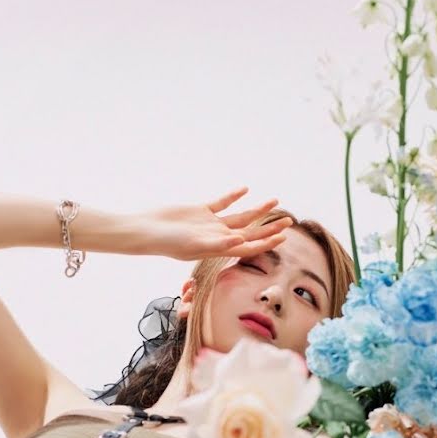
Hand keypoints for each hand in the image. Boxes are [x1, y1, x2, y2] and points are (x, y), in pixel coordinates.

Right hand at [131, 187, 293, 260]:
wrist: (146, 230)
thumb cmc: (167, 243)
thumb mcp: (194, 245)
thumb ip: (218, 244)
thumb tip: (241, 241)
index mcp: (218, 247)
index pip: (248, 247)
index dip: (266, 243)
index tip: (282, 236)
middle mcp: (217, 236)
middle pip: (249, 232)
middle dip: (269, 227)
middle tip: (289, 220)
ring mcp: (209, 223)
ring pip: (239, 216)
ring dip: (257, 210)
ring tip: (274, 200)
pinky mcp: (200, 211)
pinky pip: (221, 203)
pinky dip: (232, 197)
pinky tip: (244, 189)